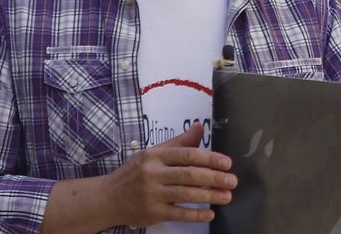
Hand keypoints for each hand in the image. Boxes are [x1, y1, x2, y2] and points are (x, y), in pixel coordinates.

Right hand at [101, 122, 236, 226]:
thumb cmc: (135, 173)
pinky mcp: (153, 213)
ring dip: (210, 196)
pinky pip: (179, 213)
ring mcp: (152, 194)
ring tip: (227, 196)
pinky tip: (210, 213)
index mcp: (155, 155)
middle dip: (214, 178)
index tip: (227, 163)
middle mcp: (153, 174)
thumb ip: (178, 143)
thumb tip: (200, 126)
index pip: (187, 155)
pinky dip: (196, 214)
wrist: (109, 198)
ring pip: (186, 194)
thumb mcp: (153, 153)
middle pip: (189, 175)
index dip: (210, 158)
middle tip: (232, 181)